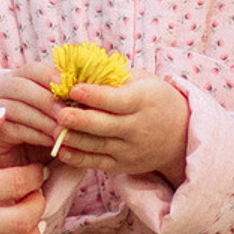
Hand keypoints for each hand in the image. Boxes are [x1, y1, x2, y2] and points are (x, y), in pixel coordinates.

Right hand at [0, 70, 64, 168]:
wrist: (18, 161)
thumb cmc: (39, 131)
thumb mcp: (50, 111)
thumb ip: (61, 98)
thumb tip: (86, 88)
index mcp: (13, 77)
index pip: (32, 69)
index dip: (52, 77)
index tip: (72, 89)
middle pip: (24, 87)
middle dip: (50, 101)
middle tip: (71, 115)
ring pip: (20, 109)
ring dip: (46, 121)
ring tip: (65, 130)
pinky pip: (16, 129)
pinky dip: (38, 136)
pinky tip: (53, 142)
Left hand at [50, 72, 191, 181]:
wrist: (180, 136)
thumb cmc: (154, 99)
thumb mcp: (143, 81)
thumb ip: (114, 77)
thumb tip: (79, 68)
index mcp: (144, 101)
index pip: (117, 100)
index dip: (95, 95)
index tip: (74, 89)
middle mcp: (138, 128)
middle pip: (105, 126)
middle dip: (80, 120)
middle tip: (58, 113)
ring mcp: (131, 150)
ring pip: (98, 146)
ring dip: (74, 138)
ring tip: (53, 129)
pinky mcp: (123, 165)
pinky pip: (97, 163)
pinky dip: (78, 158)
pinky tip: (62, 150)